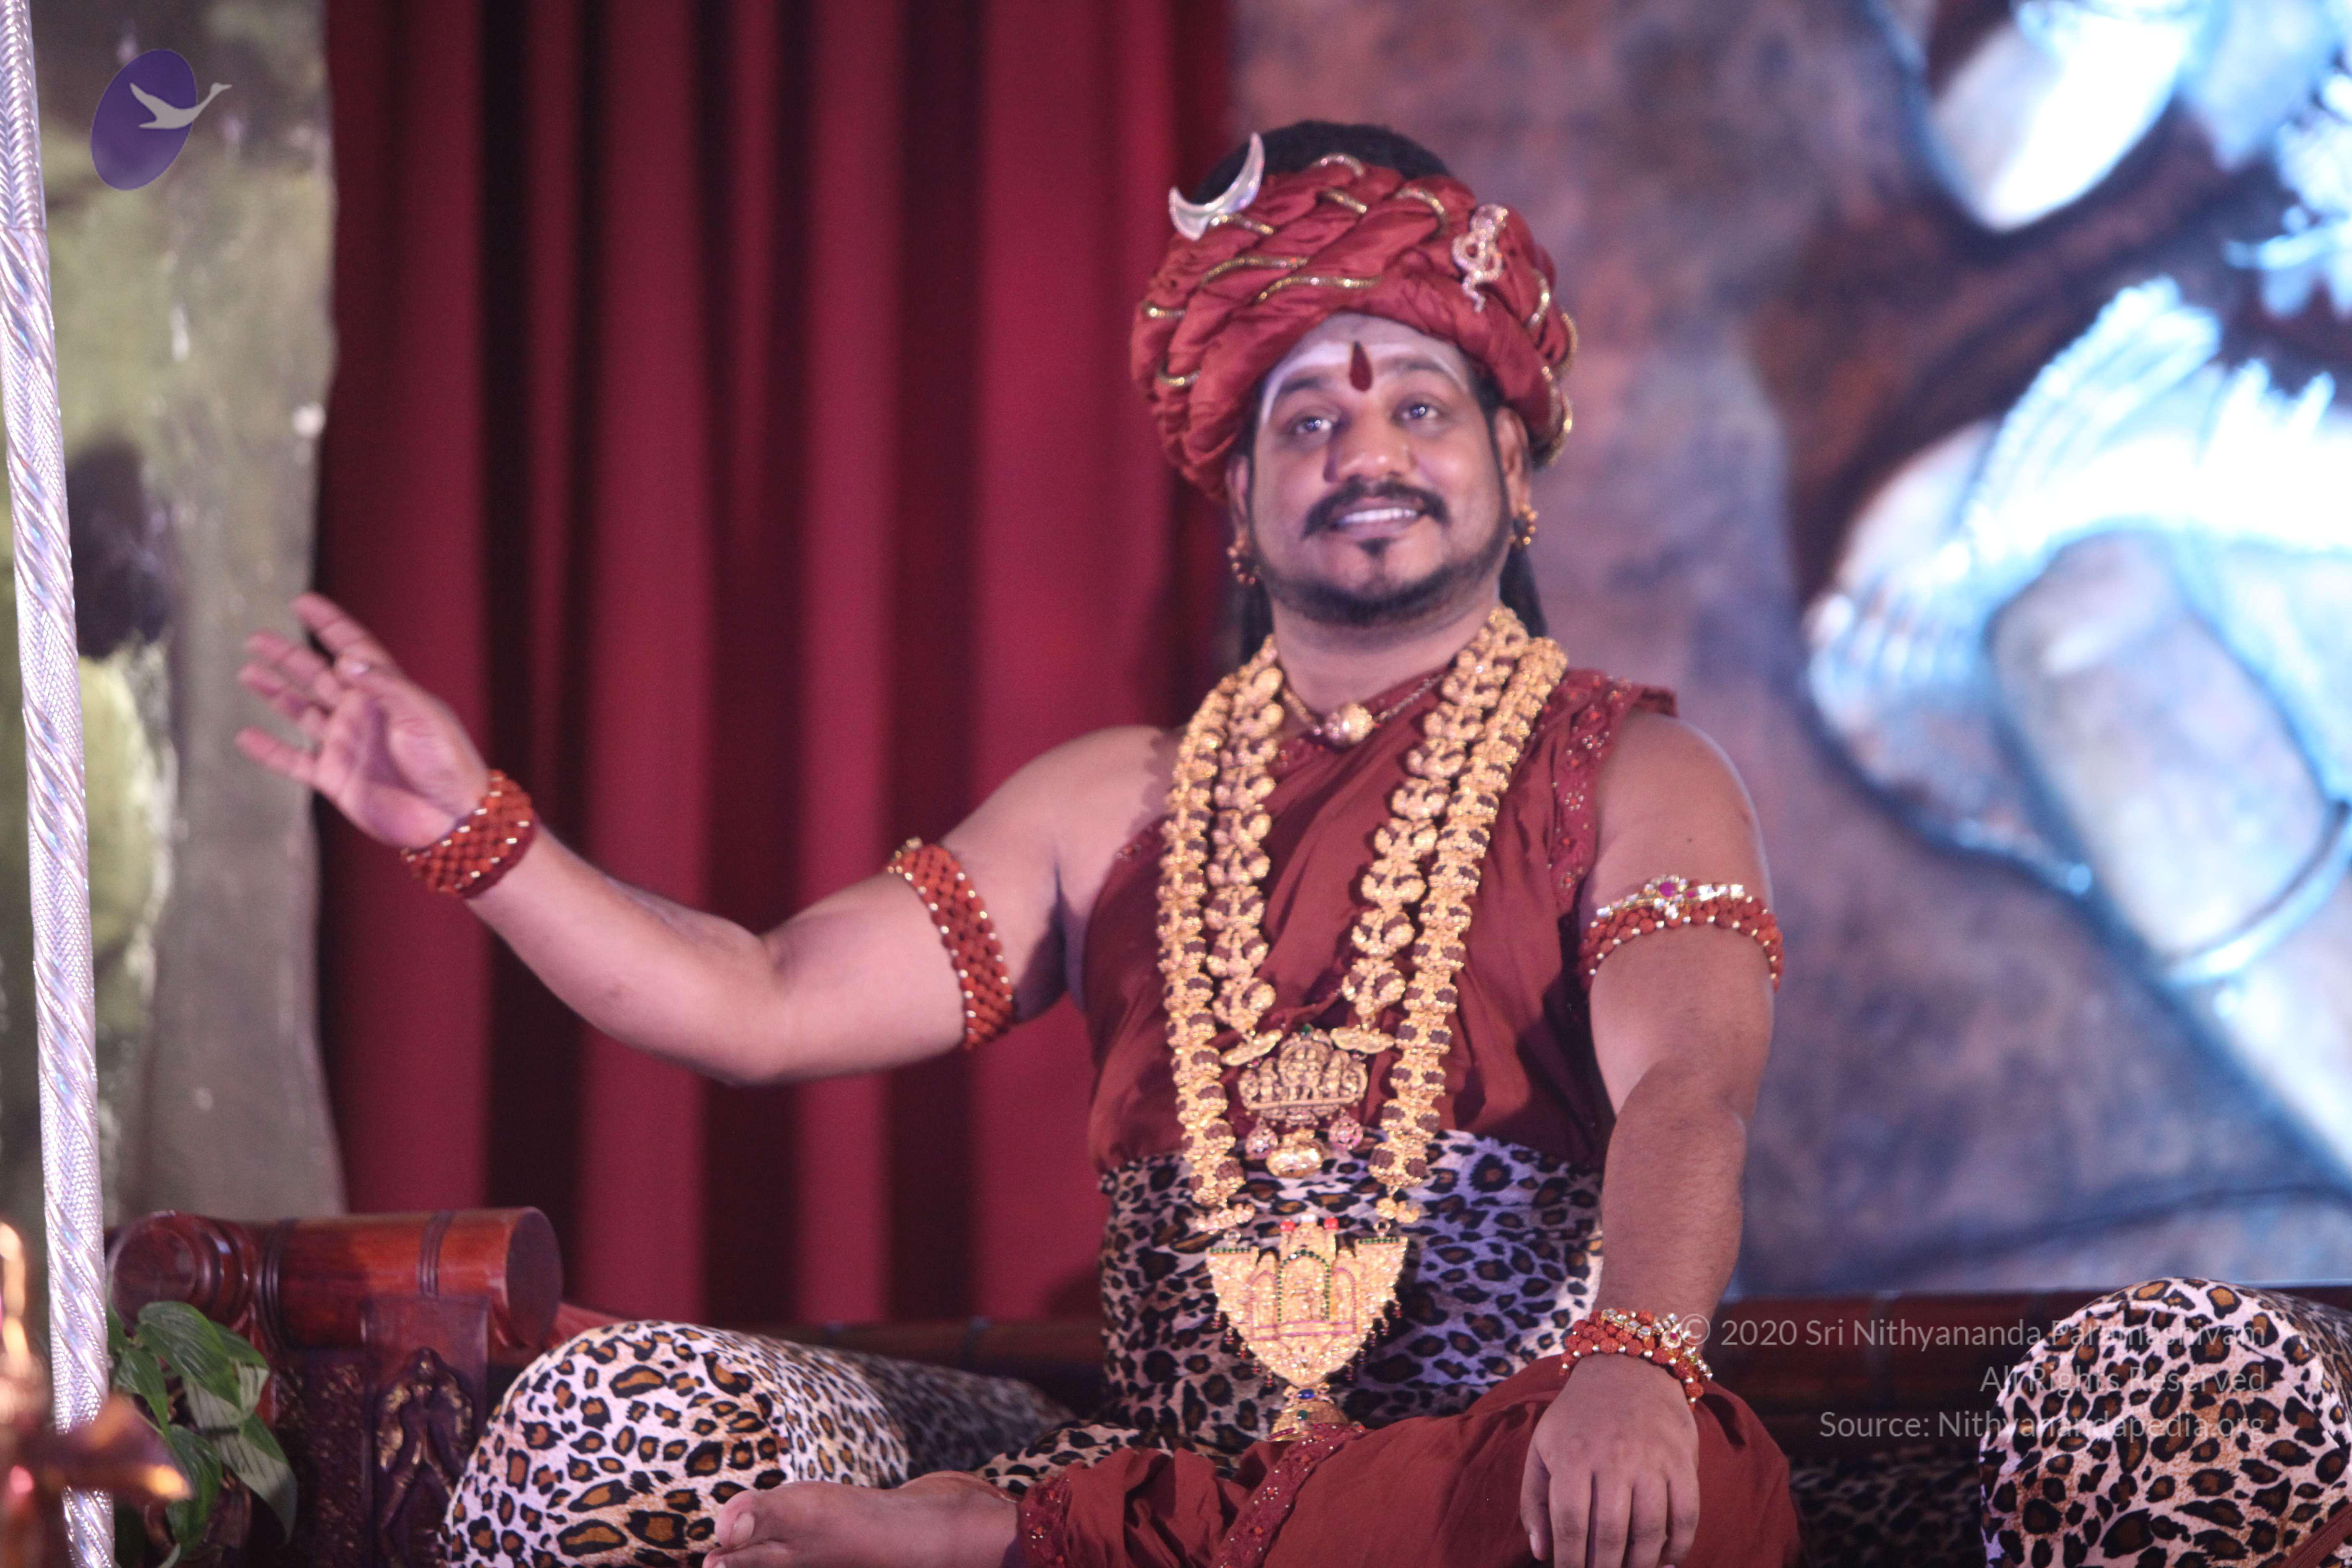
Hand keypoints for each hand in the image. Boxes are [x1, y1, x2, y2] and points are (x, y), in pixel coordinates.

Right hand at [236, 592, 490, 848]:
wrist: (449, 817)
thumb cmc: (446, 762)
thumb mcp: (422, 716)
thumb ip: (386, 686)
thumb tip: (347, 659)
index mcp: (386, 693)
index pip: (353, 649)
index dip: (329, 625)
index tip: (303, 602)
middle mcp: (362, 714)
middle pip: (318, 676)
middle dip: (288, 657)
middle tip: (256, 638)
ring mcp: (346, 745)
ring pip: (301, 711)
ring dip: (275, 693)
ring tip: (248, 672)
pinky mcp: (336, 777)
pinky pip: (293, 760)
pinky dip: (269, 750)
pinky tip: (245, 736)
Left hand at [1520, 1353, 1699, 1567]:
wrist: (1629, 1369)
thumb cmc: (1578, 1417)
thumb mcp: (1542, 1446)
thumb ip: (1534, 1499)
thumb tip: (1540, 1552)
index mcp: (1572, 1455)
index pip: (1569, 1523)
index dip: (1569, 1561)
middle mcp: (1613, 1458)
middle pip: (1609, 1534)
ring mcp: (1652, 1460)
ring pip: (1649, 1531)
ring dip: (1639, 1565)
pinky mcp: (1682, 1461)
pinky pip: (1686, 1516)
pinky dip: (1678, 1547)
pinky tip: (1665, 1562)